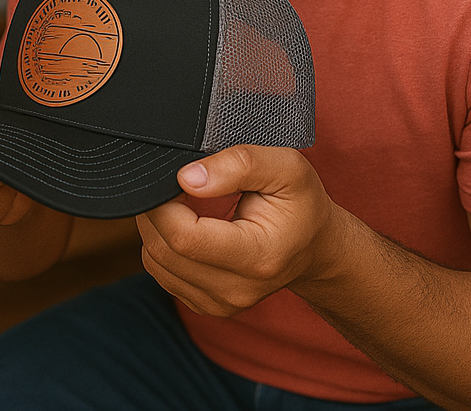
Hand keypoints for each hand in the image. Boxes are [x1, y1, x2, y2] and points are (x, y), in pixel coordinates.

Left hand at [136, 145, 341, 316]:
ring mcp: (220, 303)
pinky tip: (186, 224)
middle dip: (155, 209)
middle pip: (163, 250)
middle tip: (176, 182)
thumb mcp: (286, 167)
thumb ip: (238, 165)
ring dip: (156, 225)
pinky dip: (162, 242)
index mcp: (258, 258)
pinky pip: (159, 270)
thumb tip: (187, 178)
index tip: (174, 174)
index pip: (184, 237)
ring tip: (184, 202)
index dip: (164, 201)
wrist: (315, 247)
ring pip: (154, 261)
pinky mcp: (204, 305)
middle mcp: (237, 291)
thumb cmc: (301, 204)